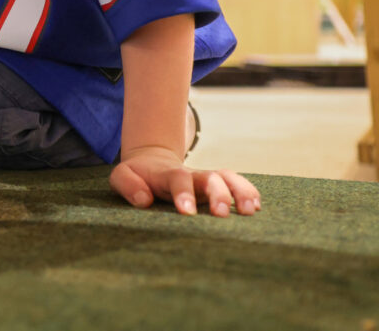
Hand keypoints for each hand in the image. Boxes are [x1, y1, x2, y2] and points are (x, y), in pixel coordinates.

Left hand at [110, 146, 261, 216]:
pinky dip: (250, 193)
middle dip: (218, 194)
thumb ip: (128, 186)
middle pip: (211, 177)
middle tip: (221, 214)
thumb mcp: (121, 177)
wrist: (152, 164)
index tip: (186, 212)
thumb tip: (143, 200)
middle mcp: (193, 176)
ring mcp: (208, 181)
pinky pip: (238, 186)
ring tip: (250, 211)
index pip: (178, 180)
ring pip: (229, 178)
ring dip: (241, 192)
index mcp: (168, 174)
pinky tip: (257, 208)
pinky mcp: (219, 189)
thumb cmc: (137, 176)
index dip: (183, 194)